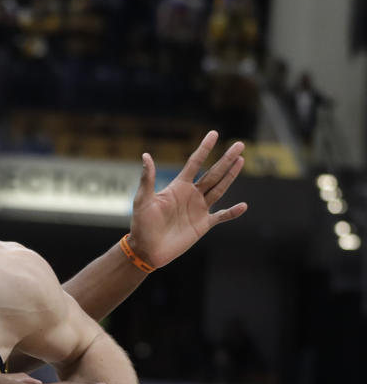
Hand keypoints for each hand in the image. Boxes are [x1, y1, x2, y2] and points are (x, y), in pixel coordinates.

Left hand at [129, 130, 247, 267]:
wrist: (146, 249)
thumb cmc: (141, 224)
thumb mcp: (143, 200)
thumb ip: (147, 179)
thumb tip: (146, 155)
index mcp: (178, 187)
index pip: (194, 163)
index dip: (204, 148)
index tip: (214, 134)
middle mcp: (190, 195)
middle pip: (213, 173)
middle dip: (226, 159)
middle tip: (239, 145)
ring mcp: (198, 209)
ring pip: (219, 189)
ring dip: (231, 176)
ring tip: (241, 161)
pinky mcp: (202, 225)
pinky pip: (221, 216)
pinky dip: (232, 212)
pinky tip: (243, 206)